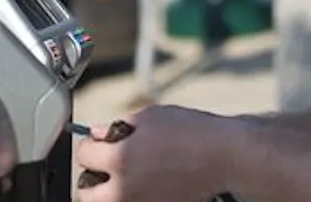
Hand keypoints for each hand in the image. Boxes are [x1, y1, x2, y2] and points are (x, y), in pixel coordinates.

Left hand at [75, 104, 236, 200]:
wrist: (226, 159)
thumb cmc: (193, 133)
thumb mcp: (152, 117)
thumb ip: (118, 126)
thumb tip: (97, 134)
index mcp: (119, 159)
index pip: (84, 154)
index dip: (92, 144)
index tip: (99, 143)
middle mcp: (123, 189)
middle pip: (85, 193)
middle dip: (92, 178)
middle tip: (106, 167)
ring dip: (108, 193)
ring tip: (125, 179)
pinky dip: (132, 197)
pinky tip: (146, 185)